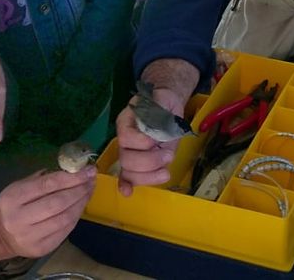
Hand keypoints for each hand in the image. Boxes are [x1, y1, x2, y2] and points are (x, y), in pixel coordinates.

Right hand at [0, 167, 95, 263]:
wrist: (2, 233)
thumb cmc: (16, 204)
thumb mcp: (21, 185)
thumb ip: (44, 178)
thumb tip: (74, 170)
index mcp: (13, 197)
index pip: (47, 185)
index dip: (71, 177)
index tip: (88, 170)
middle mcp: (20, 218)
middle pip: (58, 203)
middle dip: (79, 189)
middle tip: (92, 179)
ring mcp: (31, 236)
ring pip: (65, 218)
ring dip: (81, 202)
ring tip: (89, 190)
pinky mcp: (42, 248)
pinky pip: (66, 230)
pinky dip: (76, 216)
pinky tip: (81, 205)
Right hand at [114, 59, 195, 195]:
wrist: (166, 107)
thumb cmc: (163, 104)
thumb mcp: (161, 100)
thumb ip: (157, 109)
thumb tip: (156, 120)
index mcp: (126, 121)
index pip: (127, 137)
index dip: (143, 142)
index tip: (157, 139)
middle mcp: (124, 139)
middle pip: (126, 159)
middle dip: (150, 161)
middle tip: (168, 155)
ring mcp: (130, 152)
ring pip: (129, 172)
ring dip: (149, 176)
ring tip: (166, 171)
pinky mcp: (138, 164)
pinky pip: (127, 177)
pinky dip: (126, 185)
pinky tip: (127, 192)